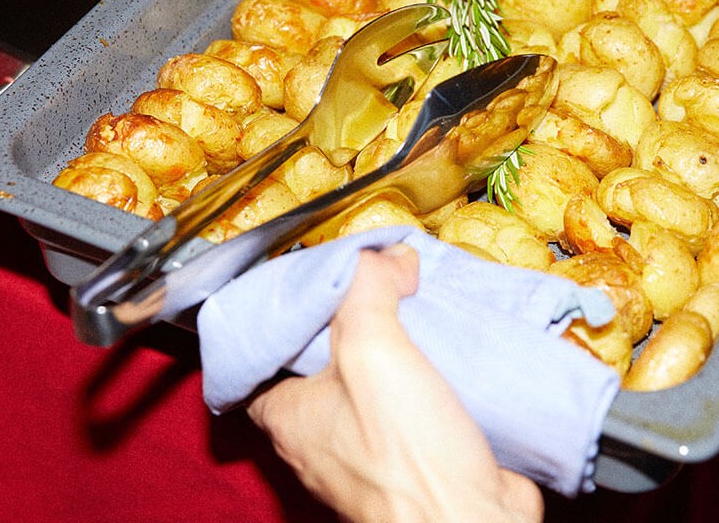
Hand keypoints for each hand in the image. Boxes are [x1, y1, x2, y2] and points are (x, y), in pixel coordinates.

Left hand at [246, 243, 542, 522]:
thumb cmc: (407, 461)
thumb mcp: (373, 350)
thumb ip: (368, 290)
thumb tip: (387, 258)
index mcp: (286, 413)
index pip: (268, 342)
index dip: (293, 300)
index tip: (325, 269)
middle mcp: (319, 432)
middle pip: (326, 352)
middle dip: (356, 313)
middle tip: (382, 278)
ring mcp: (367, 446)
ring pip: (375, 374)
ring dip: (399, 341)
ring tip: (421, 302)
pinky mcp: (415, 453)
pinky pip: (415, 397)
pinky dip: (431, 370)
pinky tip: (450, 346)